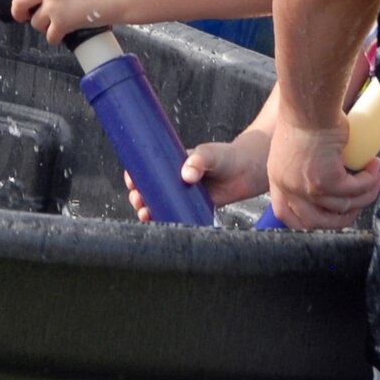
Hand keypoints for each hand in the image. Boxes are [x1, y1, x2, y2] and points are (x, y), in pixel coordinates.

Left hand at [8, 0, 123, 42]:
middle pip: (19, 1)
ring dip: (41, 25)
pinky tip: (59, 35)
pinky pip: (50, 36)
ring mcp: (54, 6)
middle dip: (17, 10)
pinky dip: (54, 37)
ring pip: (35, 21)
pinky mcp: (62, 23)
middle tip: (21, 15)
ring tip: (50, 24)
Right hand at [124, 131, 270, 222]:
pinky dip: (168, 221)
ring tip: (145, 214)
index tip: (130, 180)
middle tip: (138, 200)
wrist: (249, 169)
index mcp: (175, 162)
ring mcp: (185, 195)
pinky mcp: (196, 208)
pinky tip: (162, 226)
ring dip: (150, 210)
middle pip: (151, 189)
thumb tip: (186, 174)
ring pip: (161, 204)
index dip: (136, 174)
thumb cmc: (227, 156)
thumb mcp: (211, 154)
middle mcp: (176, 179)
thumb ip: (200, 160)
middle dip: (139, 196)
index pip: (149, 167)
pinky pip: (178, 216)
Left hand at [266, 117, 379, 230]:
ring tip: (376, 178)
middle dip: (344, 217)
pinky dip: (369, 182)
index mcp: (278, 179)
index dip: (310, 220)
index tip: (331, 214)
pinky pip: (355, 190)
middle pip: (317, 222)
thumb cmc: (304, 114)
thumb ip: (303, 167)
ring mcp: (307, 188)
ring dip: (365, 194)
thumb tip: (327, 178)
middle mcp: (289, 188)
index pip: (287, 215)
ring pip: (344, 205)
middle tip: (361, 200)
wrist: (309, 103)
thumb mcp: (295, 147)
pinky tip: (374, 168)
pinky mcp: (327, 181)